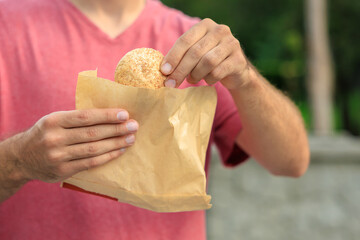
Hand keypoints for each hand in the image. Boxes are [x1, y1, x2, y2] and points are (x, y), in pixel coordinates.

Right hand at [12, 109, 137, 182]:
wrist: (21, 158)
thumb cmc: (45, 134)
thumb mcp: (54, 120)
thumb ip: (76, 119)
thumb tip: (110, 115)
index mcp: (54, 120)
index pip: (86, 117)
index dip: (107, 115)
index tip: (125, 114)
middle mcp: (55, 138)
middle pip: (93, 133)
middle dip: (117, 129)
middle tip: (134, 126)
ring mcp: (58, 156)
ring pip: (94, 149)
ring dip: (116, 143)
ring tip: (130, 138)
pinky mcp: (62, 171)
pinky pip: (90, 163)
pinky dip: (107, 156)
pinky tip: (119, 151)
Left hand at [161, 18, 250, 89]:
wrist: (236, 70)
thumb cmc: (209, 61)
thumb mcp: (195, 53)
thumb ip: (181, 56)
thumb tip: (164, 71)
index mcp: (205, 25)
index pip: (185, 40)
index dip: (173, 57)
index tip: (164, 71)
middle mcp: (220, 30)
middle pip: (195, 52)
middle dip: (180, 70)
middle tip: (171, 83)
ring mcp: (231, 44)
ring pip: (207, 62)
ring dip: (195, 75)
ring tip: (192, 80)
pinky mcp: (238, 60)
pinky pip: (218, 72)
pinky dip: (209, 79)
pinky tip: (207, 80)